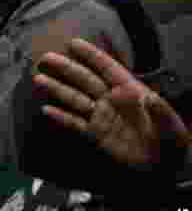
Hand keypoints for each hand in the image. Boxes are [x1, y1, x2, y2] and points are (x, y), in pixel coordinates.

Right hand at [34, 38, 190, 170]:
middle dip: (66, 68)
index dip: (92, 55)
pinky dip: (61, 117)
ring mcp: (102, 116)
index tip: (73, 43)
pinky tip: (47, 111)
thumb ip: (160, 111)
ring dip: (57, 89)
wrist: (165, 167)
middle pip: (85, 80)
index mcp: (130, 91)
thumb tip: (147, 96)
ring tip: (39, 79)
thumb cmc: (171, 141)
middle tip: (46, 58)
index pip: (108, 69)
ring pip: (76, 99)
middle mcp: (112, 100)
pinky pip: (75, 124)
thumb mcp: (171, 126)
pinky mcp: (96, 134)